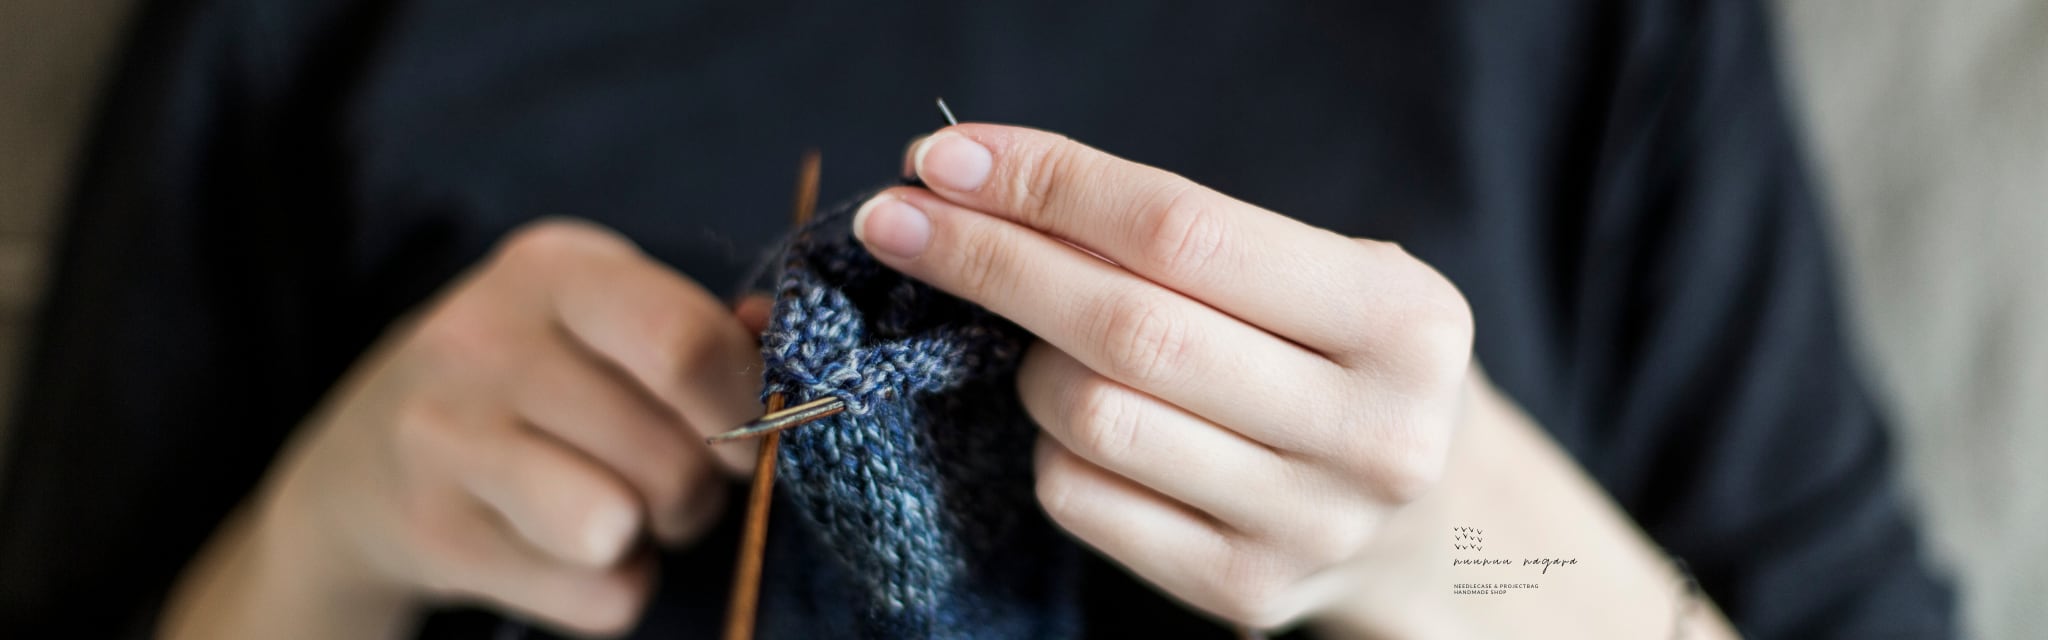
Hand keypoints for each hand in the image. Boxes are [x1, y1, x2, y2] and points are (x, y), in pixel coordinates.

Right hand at [190, 220, 764, 636]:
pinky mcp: (433, 532)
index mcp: (554, 267)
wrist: (363, 465)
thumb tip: (776, 336)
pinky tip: (569, 552)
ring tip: (627, 513)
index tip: (747, 431)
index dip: (748, 407)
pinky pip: (594, 596)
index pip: (689, 343)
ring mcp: (444, 434)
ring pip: (623, 528)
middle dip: (704, 490)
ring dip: (654, 538)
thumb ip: (701, 329)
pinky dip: (609, 591)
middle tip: (678, 484)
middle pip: (673, 453)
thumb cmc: (532, 384)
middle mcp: (484, 336)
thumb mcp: (602, 321)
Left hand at [852, 125, 1473, 628]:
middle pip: (1126, 327)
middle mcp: (1373, 431)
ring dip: (1027, 362)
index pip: (1181, 230)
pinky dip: (1049, 444)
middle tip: (899, 223)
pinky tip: (1071, 420)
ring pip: (1091, 418)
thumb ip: (1178, 235)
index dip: (1047, 187)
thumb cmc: (1339, 357)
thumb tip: (977, 187)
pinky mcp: (1245, 591)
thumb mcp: (1313, 272)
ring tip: (1038, 340)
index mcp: (1404, 319)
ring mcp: (1309, 525)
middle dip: (988, 261)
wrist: (1431, 516)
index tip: (942, 161)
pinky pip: (1083, 499)